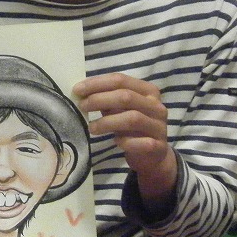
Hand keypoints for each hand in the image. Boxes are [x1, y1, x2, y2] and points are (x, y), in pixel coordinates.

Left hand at [74, 73, 177, 215]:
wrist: (153, 156)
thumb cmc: (132, 128)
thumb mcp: (120, 110)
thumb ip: (107, 100)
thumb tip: (82, 93)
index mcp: (147, 91)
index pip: (121, 80)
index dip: (97, 83)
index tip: (77, 90)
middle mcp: (156, 106)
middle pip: (126, 97)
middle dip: (99, 100)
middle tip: (82, 106)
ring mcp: (159, 126)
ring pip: (132, 118)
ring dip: (107, 122)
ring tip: (92, 128)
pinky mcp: (159, 146)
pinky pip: (141, 142)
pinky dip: (126, 142)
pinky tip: (116, 142)